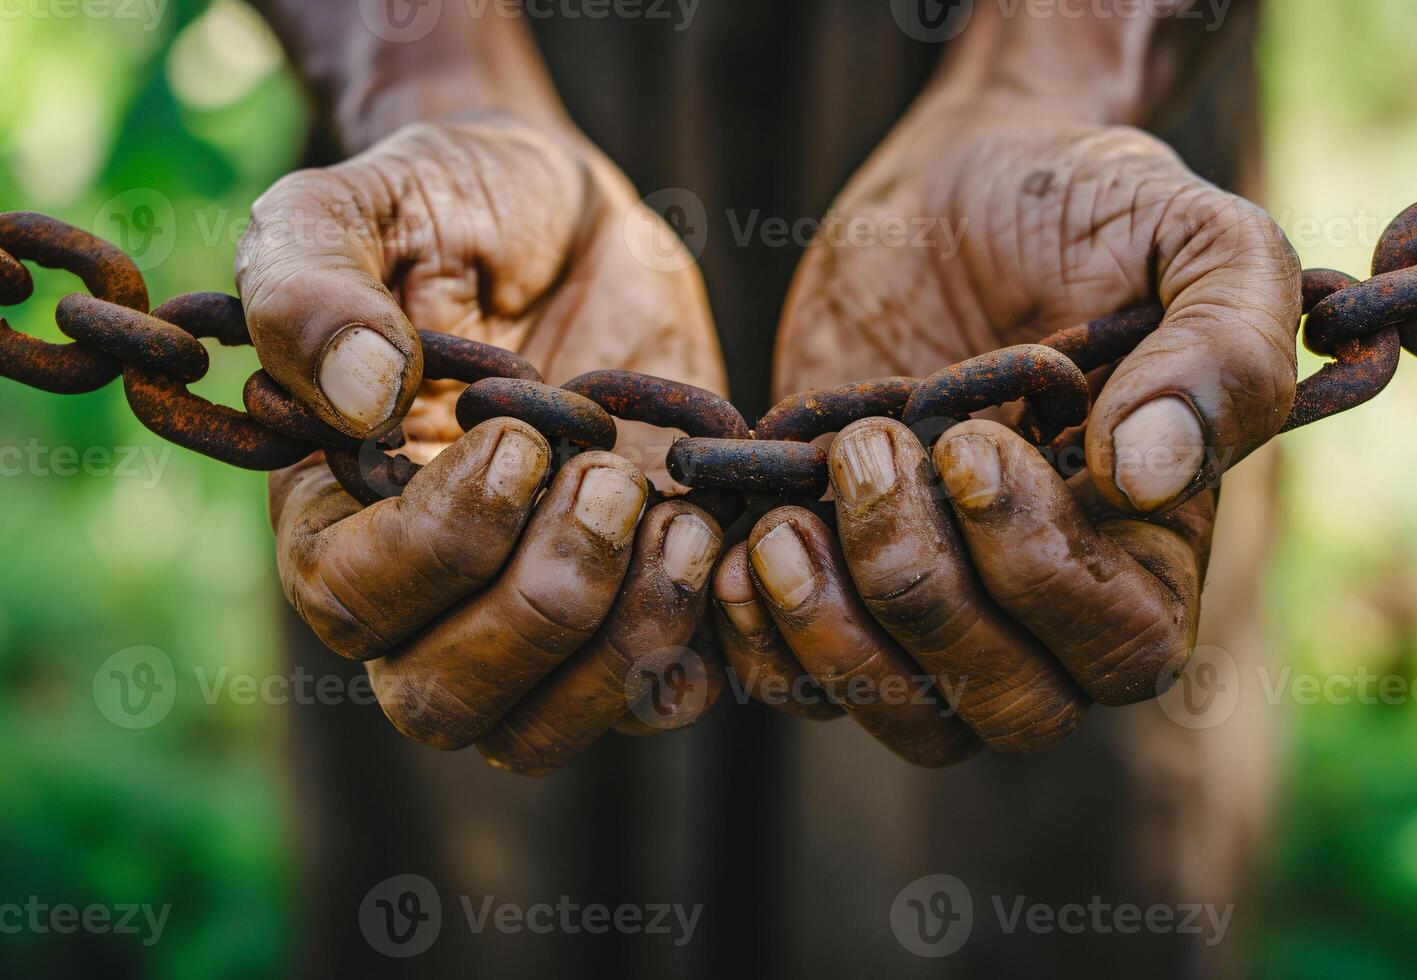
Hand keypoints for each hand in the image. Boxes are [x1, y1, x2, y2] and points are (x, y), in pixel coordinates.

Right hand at [242, 116, 726, 773]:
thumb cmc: (448, 205)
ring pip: (544, 730)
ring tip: (679, 513)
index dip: (439, 544)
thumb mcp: (360, 207)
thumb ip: (313, 286)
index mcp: (332, 510)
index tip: (519, 438)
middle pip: (446, 701)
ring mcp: (531, 608)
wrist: (568, 214)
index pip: (352, 603)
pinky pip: (657, 697)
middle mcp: (424, 591)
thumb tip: (357, 400)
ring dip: (625, 636)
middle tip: (612, 477)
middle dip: (543, 604)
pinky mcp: (632, 602)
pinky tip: (720, 534)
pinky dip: (697, 643)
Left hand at [715, 109, 1299, 765]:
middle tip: (864, 453)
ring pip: (904, 714)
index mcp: (1152, 546)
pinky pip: (800, 682)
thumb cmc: (1089, 206)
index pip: (1121, 648)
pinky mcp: (839, 582)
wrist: (959, 177)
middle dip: (920, 596)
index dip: (1038, 572)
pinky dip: (759, 641)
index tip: (969, 443)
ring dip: (831, 632)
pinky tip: (737, 547)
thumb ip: (1218, 350)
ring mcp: (937, 601)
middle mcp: (1047, 602)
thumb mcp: (1191, 241)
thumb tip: (1146, 476)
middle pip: (1007, 709)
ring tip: (785, 520)